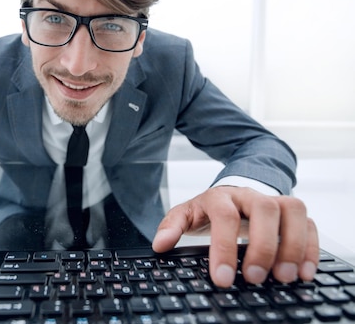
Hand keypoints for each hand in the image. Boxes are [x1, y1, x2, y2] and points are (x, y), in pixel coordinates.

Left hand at [152, 186, 318, 287]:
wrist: (233, 192)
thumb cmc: (211, 208)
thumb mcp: (187, 214)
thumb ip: (172, 226)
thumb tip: (160, 244)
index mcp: (220, 197)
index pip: (224, 217)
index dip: (223, 248)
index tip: (222, 278)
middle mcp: (250, 195)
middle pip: (264, 210)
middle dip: (262, 246)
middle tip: (254, 278)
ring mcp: (274, 201)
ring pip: (292, 211)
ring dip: (292, 245)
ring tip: (284, 277)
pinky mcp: (293, 213)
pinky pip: (309, 223)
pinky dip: (310, 247)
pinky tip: (305, 272)